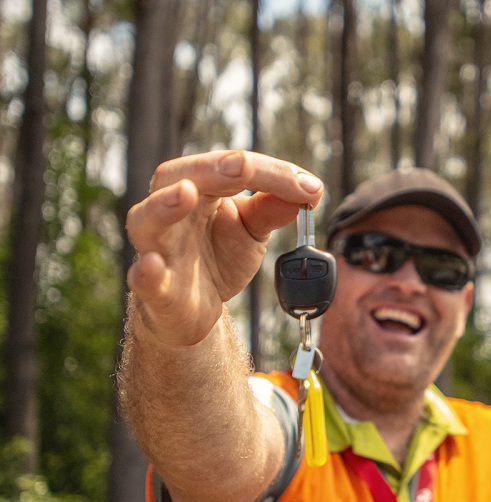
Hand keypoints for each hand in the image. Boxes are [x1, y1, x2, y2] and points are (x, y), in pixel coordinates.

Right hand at [125, 150, 323, 346]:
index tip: (311, 189)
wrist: (196, 308)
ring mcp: (158, 248)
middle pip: (181, 176)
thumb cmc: (218, 256)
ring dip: (165, 206)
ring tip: (185, 194)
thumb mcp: (251, 230)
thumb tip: (310, 190)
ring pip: (147, 219)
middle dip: (213, 170)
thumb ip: (273, 209)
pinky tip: (152, 266)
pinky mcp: (154, 289)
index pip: (231, 167)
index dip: (271, 173)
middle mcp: (171, 211)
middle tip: (243, 167)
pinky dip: (146, 273)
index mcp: (198, 189)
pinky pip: (142, 278)